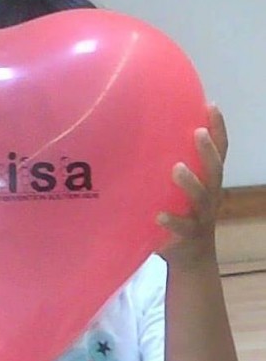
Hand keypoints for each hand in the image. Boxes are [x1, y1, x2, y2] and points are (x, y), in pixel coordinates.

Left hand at [157, 104, 227, 269]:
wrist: (191, 255)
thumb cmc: (182, 212)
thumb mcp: (180, 188)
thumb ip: (168, 166)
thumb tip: (140, 136)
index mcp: (209, 180)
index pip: (220, 151)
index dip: (218, 129)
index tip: (210, 105)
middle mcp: (210, 195)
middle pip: (215, 170)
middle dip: (208, 151)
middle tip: (197, 133)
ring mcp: (201, 216)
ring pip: (201, 197)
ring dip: (191, 182)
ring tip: (177, 169)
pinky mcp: (188, 236)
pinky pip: (182, 228)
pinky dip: (171, 221)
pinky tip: (159, 215)